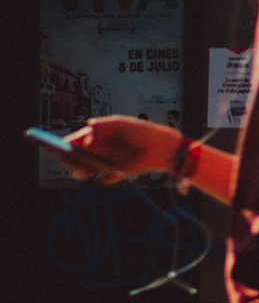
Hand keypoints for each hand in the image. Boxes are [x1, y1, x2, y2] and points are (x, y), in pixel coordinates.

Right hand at [62, 116, 176, 181]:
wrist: (161, 145)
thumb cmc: (138, 131)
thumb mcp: (119, 123)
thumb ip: (103, 125)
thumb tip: (88, 133)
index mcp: (93, 138)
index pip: (73, 142)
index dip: (62, 144)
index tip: (53, 146)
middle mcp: (95, 152)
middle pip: (75, 158)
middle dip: (68, 159)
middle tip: (66, 158)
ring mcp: (104, 164)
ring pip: (85, 171)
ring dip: (82, 171)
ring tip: (83, 169)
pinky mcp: (117, 174)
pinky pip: (107, 179)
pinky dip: (107, 178)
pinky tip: (108, 175)